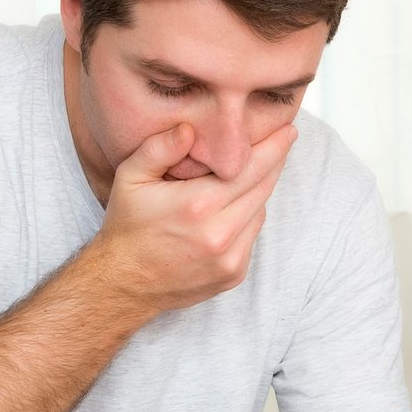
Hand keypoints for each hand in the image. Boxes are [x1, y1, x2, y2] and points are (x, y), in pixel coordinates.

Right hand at [90, 121, 296, 318]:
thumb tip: (190, 128)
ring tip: (244, 176)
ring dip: (257, 192)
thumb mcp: (131, 178)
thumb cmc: (127, 226)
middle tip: (281, 141)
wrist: (123, 283)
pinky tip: (228, 211)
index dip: (274, 147)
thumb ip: (160, 148)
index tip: (289, 130)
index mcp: (198, 205)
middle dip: (274, 163)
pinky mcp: (234, 274)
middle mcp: (220, 234)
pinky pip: (252, 236)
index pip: (252, 168)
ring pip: (260, 211)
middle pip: (264, 188)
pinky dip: (246, 219)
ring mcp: (230, 258)